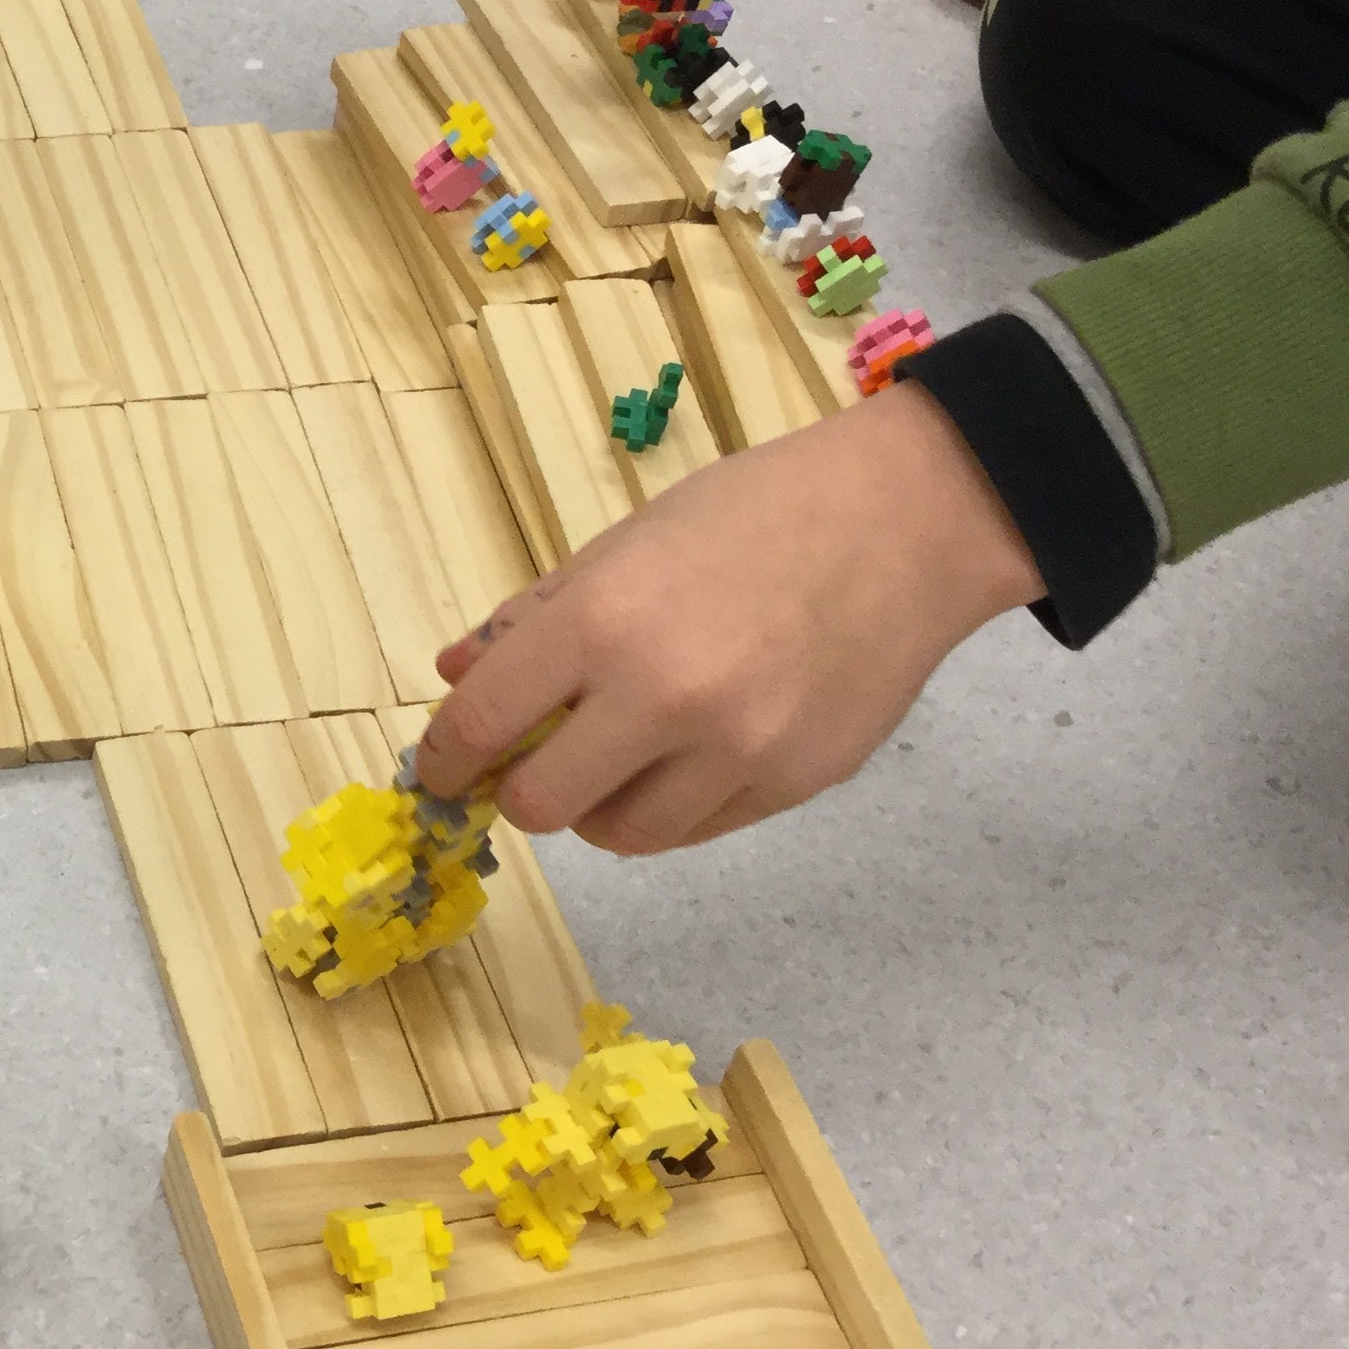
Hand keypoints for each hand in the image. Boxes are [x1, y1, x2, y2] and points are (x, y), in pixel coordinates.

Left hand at [412, 383, 1044, 852]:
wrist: (906, 520)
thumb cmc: (754, 513)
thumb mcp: (623, 544)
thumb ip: (532, 619)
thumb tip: (452, 676)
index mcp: (601, 621)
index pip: (478, 726)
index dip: (444, 761)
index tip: (442, 769)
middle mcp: (662, 696)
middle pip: (540, 806)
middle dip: (523, 790)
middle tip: (538, 760)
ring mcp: (734, 750)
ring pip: (619, 835)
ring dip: (600, 805)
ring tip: (624, 752)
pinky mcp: (792, 783)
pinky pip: (696, 829)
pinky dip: (671, 803)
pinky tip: (690, 751)